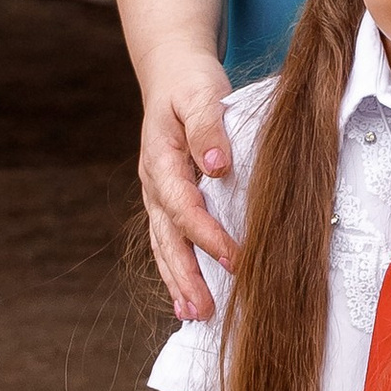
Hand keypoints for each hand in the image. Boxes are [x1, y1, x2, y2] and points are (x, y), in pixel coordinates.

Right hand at [141, 51, 238, 321]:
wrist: (170, 75)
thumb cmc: (190, 84)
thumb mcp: (201, 93)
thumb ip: (208, 127)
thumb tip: (216, 165)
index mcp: (160, 160)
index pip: (184, 207)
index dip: (208, 236)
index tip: (236, 259)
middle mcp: (154, 184)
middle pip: (167, 238)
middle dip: (186, 275)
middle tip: (204, 310)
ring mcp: (157, 195)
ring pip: (163, 245)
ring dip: (177, 280)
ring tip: (192, 315)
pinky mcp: (167, 200)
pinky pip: (168, 240)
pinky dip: (177, 269)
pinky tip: (187, 295)